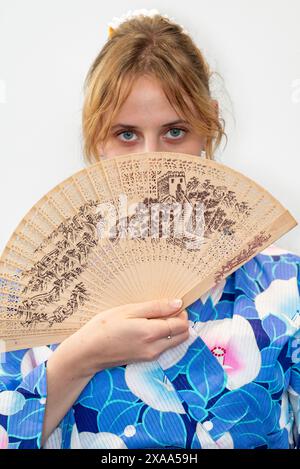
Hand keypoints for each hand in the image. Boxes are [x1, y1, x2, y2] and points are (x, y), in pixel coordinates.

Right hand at [57, 298, 188, 377]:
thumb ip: (156, 307)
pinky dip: (163, 337)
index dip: (181, 313)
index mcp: (151, 333)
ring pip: (175, 342)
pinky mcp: (146, 360)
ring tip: (153, 318)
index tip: (172, 304)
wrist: (87, 352)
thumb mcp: (129, 310)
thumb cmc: (104, 327)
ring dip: (172, 330)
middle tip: (165, 310)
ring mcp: (151, 357)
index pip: (182, 325)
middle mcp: (155, 348)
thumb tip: (178, 303)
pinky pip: (164, 347)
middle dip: (180, 322)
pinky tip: (147, 328)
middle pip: (183, 336)